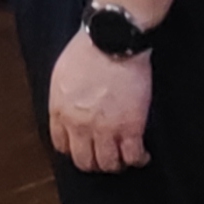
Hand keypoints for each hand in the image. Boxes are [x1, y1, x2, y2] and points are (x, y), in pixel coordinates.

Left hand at [46, 29, 152, 172]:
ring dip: (116, 164)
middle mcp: (80, 126)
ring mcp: (105, 129)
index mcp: (61, 112)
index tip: (84, 147)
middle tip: (104, 156)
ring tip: (124, 157)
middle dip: (94, 162)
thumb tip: (68, 108)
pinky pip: (133, 156)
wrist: (112, 40)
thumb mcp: (62, 74)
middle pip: (84, 161)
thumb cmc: (87, 49)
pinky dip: (138, 159)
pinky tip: (142, 155)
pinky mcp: (131, 127)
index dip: (75, 149)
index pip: (62, 145)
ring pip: (108, 163)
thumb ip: (63, 97)